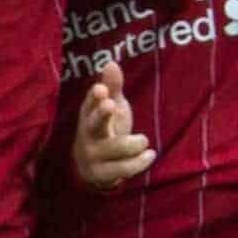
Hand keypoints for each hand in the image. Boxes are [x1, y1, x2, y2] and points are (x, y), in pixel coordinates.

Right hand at [73, 61, 154, 190]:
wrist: (92, 167)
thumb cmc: (105, 129)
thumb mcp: (111, 107)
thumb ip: (112, 87)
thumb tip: (111, 63)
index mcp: (89, 114)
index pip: (90, 104)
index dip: (95, 97)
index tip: (101, 90)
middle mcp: (88, 134)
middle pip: (93, 124)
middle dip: (102, 114)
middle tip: (112, 104)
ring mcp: (94, 155)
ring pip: (115, 147)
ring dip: (133, 143)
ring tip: (144, 140)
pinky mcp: (103, 174)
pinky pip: (123, 169)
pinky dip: (139, 162)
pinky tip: (150, 154)